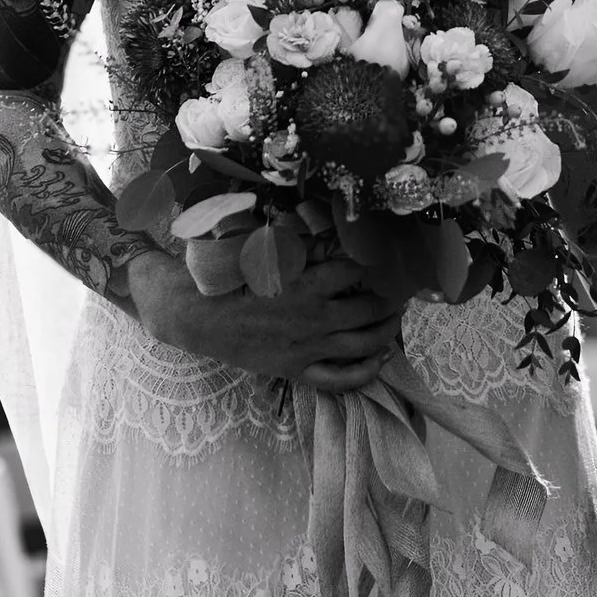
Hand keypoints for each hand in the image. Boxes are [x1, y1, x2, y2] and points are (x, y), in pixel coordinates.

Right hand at [125, 243, 401, 394]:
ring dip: (388, 330)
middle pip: (372, 308)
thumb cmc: (228, 277)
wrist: (196, 316)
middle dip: (392, 298)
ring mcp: (309, 346)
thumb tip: (322, 217)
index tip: (386, 258)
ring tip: (396, 318)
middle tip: (400, 290)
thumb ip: (297, 239)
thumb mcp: (264, 249)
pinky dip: (368, 370)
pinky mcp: (298, 369)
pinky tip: (381, 358)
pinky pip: (342, 378)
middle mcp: (316, 316)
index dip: (377, 262)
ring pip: (366, 343)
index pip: (358, 269)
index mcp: (308, 283)